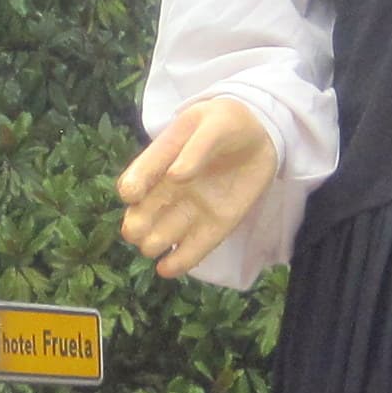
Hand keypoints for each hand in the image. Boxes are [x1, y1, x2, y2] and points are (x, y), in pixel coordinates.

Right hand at [117, 97, 279, 280]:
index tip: (133, 195)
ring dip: (152, 244)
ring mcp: (190, 210)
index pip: (135, 179)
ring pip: (160, 236)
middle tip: (137, 231)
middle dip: (135, 226)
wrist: (260, 134)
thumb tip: (175, 177)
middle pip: (140, 216)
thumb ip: (196, 148)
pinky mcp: (214, 226)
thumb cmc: (228, 124)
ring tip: (153, 246)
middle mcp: (168, 191)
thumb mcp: (214, 124)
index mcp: (161, 162)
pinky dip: (178, 262)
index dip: (131, 189)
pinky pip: (192, 249)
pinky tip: (167, 268)